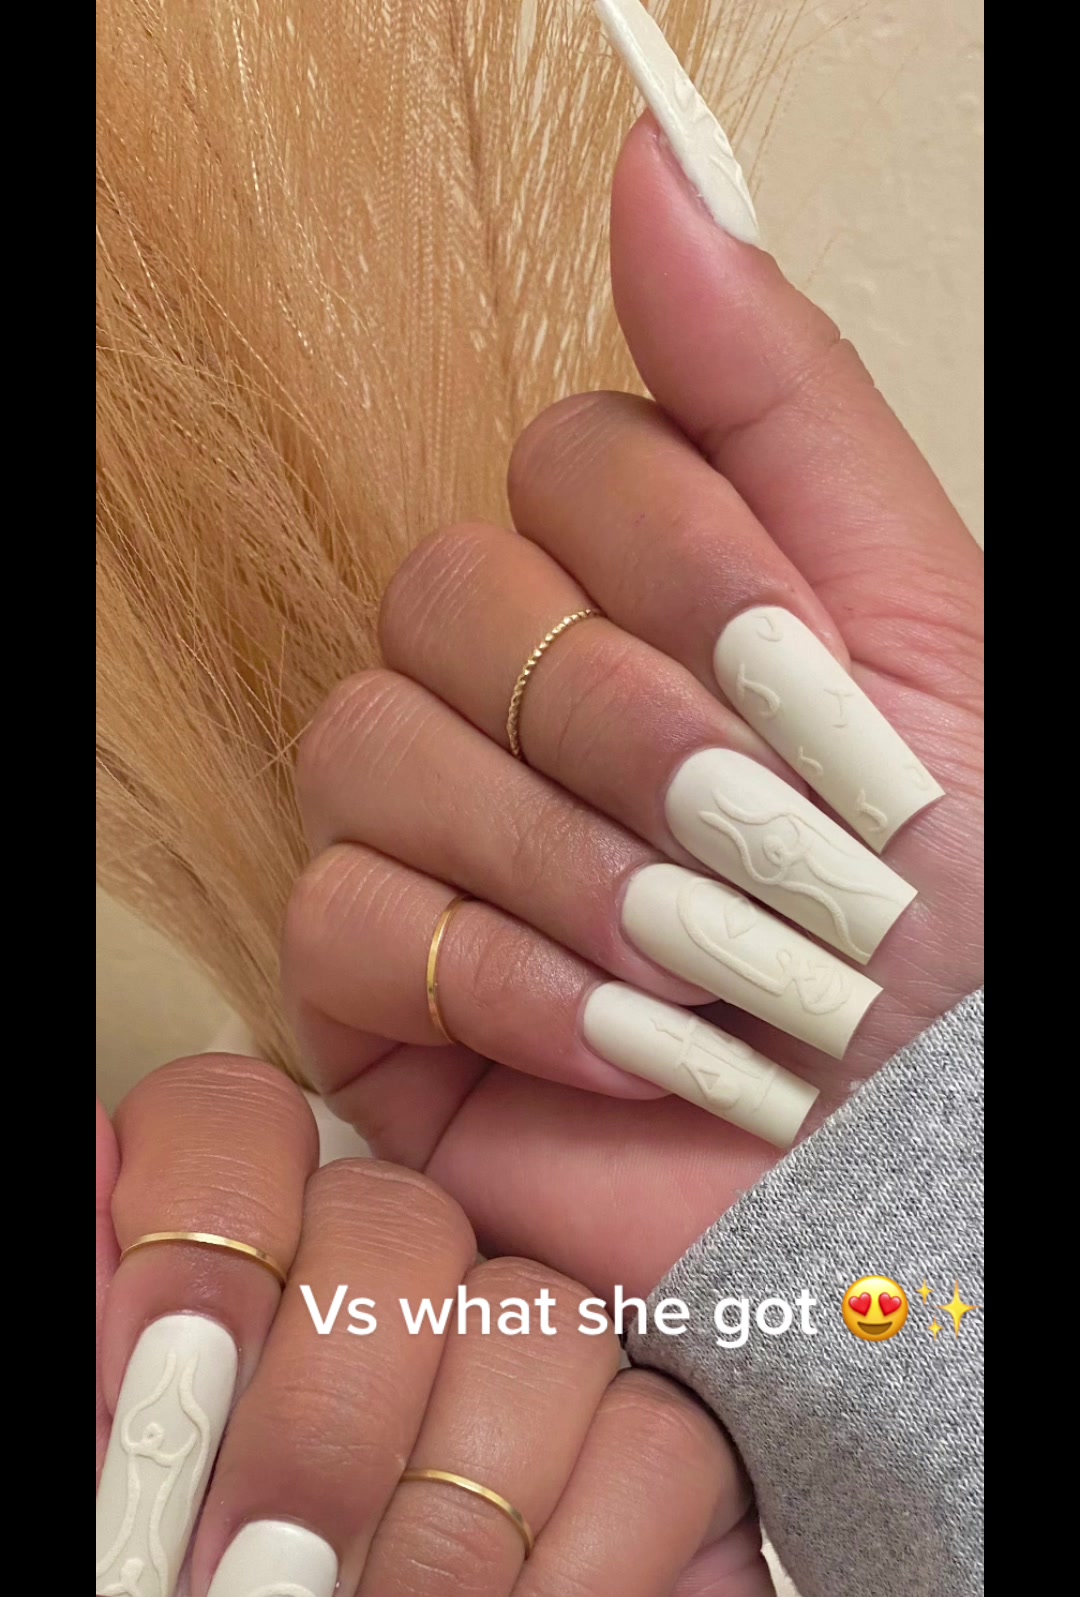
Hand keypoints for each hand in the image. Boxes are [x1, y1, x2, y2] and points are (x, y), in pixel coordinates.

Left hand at [97, 1059, 771, 1596]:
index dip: (204, 1229)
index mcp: (228, 1300)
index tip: (165, 1391)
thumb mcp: (67, 1548)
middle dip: (317, 1436)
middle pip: (396, 1222)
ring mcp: (531, 1392)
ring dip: (435, 1557)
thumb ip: (75, 1338)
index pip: (232, 1122)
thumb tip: (84, 1154)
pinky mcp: (661, 1488)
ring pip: (537, 1324)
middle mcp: (381, 1319)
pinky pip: (658, 1452)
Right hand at [283, 116, 982, 1296]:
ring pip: (367, 745)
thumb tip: (654, 159)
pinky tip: (627, 1046)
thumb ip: (777, 391)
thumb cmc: (955, 908)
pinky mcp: (381, 993)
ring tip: (713, 969)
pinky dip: (499, 983)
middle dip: (629, 729)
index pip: (559, 463)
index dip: (678, 561)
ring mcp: (439, 842)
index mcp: (643, 598)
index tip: (804, 677)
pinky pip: (342, 919)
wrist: (936, 1152)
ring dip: (570, 864)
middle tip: (765, 841)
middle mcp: (522, 702)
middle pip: (445, 597)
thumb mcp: (911, 614)